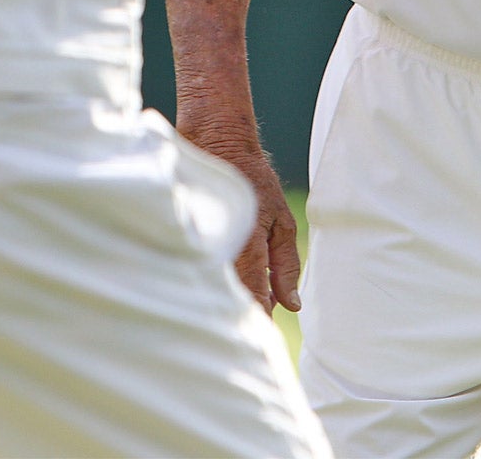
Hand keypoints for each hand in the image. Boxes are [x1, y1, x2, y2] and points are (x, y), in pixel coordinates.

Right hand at [178, 119, 301, 313]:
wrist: (217, 142)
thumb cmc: (254, 182)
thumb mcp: (281, 221)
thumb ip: (286, 266)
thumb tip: (292, 305)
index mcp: (248, 248)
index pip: (254, 300)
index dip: (260, 321)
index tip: (266, 337)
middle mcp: (222, 249)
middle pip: (232, 300)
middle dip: (244, 313)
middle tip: (256, 322)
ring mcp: (202, 243)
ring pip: (215, 287)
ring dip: (229, 298)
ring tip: (241, 304)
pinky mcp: (188, 237)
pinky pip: (200, 269)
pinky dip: (213, 280)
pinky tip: (222, 280)